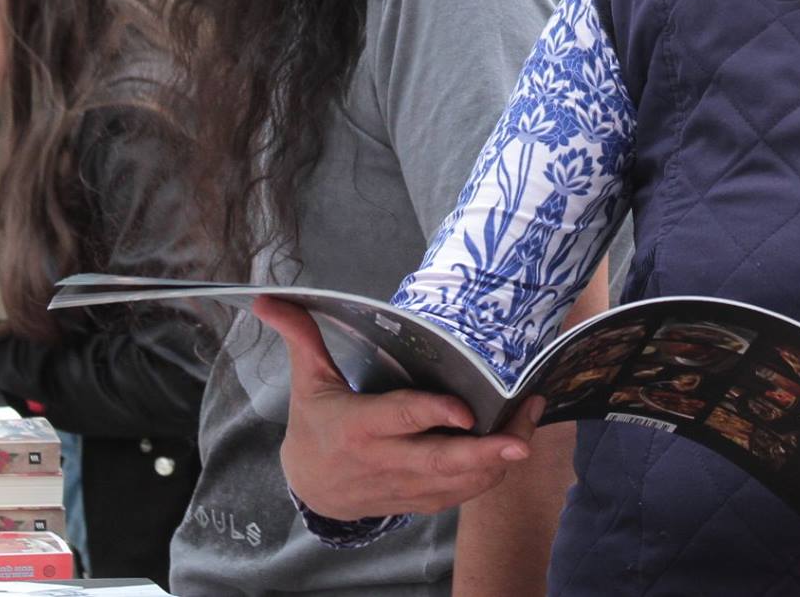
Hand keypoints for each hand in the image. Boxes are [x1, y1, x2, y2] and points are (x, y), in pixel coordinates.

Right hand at [253, 295, 535, 520]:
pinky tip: (513, 444)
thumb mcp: (307, 381)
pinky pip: (462, 494)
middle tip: (522, 437)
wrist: (310, 488)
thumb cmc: (315, 424)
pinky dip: (491, 475)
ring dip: (499, 459)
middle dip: (485, 451)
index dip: (434, 415)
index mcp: (357, 427)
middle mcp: (385, 461)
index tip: (466, 410)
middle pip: (440, 461)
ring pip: (460, 481)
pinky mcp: (420, 501)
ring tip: (531, 423)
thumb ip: (301, 336)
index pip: (401, 420)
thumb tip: (268, 298)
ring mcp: (406, 486)